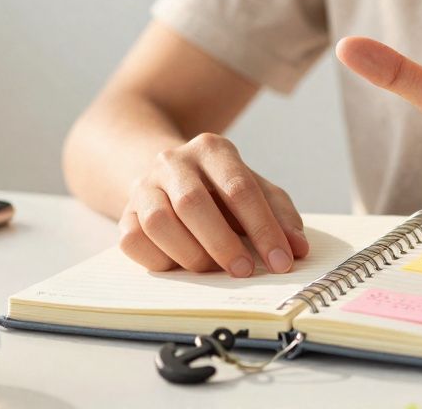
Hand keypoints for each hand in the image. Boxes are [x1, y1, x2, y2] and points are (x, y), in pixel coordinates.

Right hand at [118, 133, 310, 274]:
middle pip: (193, 203)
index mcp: (212, 149)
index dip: (263, 228)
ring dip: (190, 254)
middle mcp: (173, 161)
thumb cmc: (221, 189)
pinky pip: (133, 241)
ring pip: (158, 223)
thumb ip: (280, 215)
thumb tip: (298, 248)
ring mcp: (143, 186)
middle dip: (223, 244)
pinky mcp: (124, 213)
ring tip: (212, 269)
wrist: (168, 175)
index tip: (281, 261)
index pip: (239, 188)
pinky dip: (159, 260)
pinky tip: (181, 265)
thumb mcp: (256, 190)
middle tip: (243, 271)